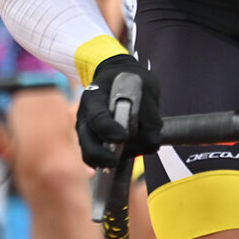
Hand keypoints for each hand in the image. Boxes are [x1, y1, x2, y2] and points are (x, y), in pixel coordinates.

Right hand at [76, 52, 161, 168]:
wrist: (116, 76)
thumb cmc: (131, 81)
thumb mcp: (145, 88)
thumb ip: (149, 114)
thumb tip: (153, 141)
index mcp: (94, 98)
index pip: (97, 118)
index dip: (109, 130)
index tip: (123, 137)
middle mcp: (85, 117)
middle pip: (86, 143)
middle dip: (101, 157)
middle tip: (116, 162)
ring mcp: (87, 131)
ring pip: (91, 155)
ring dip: (112, 158)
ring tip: (135, 148)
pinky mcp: (93, 142)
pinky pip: (98, 159)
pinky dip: (112, 162)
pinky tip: (128, 156)